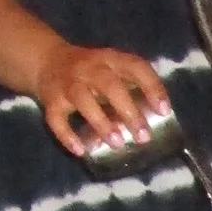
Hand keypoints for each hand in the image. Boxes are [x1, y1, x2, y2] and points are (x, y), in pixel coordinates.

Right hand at [35, 41, 173, 157]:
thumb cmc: (91, 71)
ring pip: (83, 100)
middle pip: (109, 86)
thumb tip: (157, 116)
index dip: (152, 86)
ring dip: (101, 123)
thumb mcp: (112, 68)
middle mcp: (89, 68)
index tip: (163, 110)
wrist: (48, 60)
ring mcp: (68, 83)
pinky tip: (81, 151)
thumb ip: (132, 86)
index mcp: (111, 59)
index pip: (135, 66)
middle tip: (143, 136)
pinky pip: (56, 119)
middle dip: (128, 111)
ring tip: (117, 143)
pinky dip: (67, 136)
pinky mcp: (51, 100)